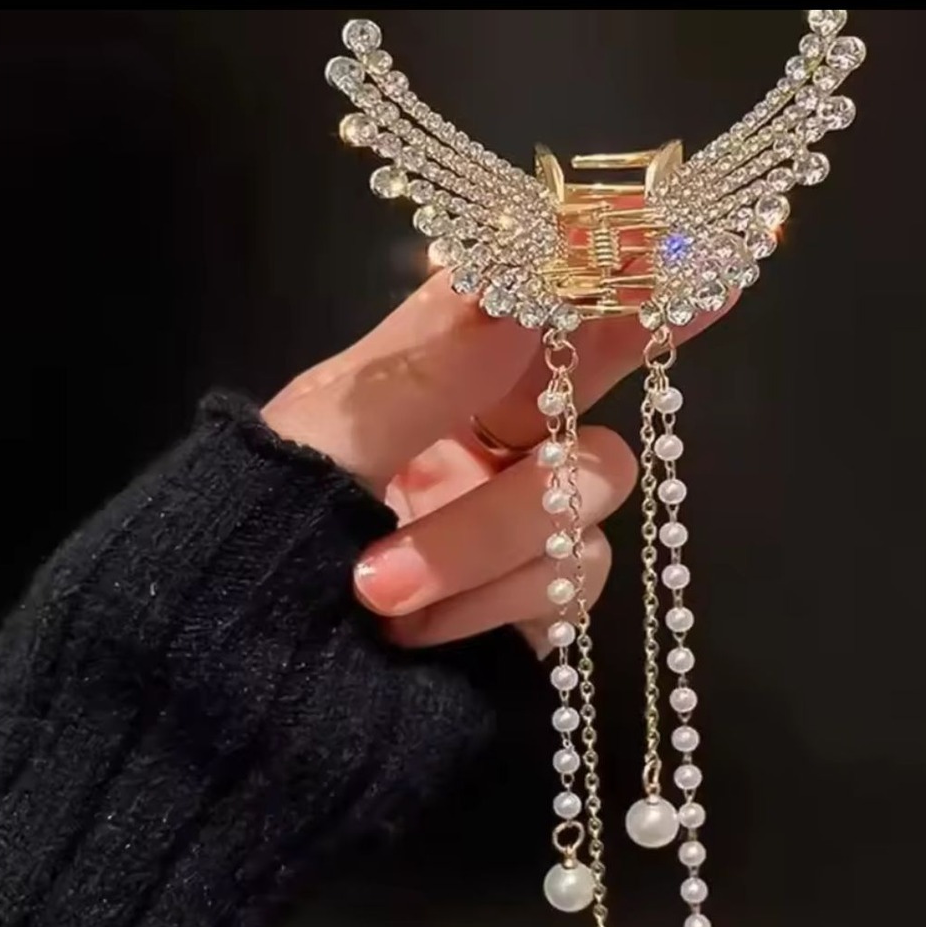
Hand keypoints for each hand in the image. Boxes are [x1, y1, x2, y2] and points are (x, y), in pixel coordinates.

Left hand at [263, 271, 733, 653]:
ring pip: (582, 505)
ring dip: (484, 542)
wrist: (246, 674)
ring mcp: (520, 528)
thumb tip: (516, 279)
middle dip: (577, 409)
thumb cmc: (261, 531)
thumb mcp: (324, 435)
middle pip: (587, 401)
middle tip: (558, 403)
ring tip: (378, 584)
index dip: (610, 284)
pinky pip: (572, 588)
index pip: (540, 315)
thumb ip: (428, 364)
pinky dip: (493, 608)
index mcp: (443, 383)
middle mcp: (494, 445)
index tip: (679, 252)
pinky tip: (416, 628)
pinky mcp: (535, 605)